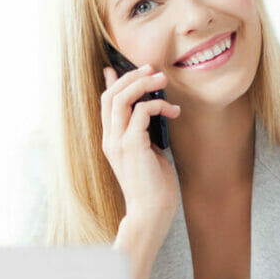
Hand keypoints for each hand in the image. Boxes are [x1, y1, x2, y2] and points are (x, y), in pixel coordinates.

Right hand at [100, 65, 181, 232]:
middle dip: (131, 77)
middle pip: (111, 96)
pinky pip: (141, 112)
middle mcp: (110, 139)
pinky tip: (174, 112)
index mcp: (111, 140)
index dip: (111, 83)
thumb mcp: (147, 152)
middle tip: (152, 69)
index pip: (105, 103)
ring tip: (162, 79)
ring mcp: (118, 142)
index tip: (116, 67)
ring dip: (142, 84)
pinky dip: (158, 105)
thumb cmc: (154, 186)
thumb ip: (143, 132)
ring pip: (121, 99)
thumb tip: (150, 112)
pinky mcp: (131, 145)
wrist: (151, 212)